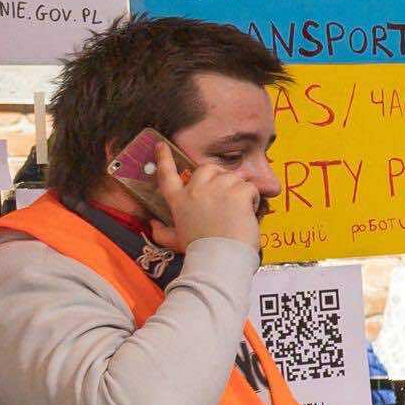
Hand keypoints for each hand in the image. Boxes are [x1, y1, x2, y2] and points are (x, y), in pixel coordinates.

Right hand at [149, 146, 264, 249]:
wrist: (219, 259)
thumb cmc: (198, 252)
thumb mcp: (174, 241)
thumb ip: (162, 232)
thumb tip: (152, 224)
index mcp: (178, 201)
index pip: (167, 174)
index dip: (164, 158)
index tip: (162, 145)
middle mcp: (194, 191)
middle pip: (206, 168)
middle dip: (218, 175)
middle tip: (227, 192)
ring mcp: (216, 190)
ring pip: (232, 177)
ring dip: (239, 190)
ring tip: (240, 210)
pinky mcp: (236, 193)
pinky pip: (249, 187)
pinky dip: (253, 198)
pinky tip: (249, 212)